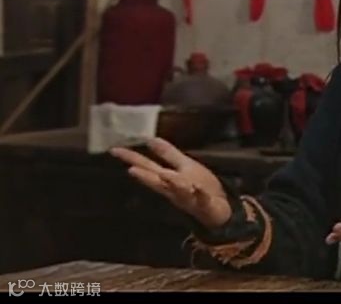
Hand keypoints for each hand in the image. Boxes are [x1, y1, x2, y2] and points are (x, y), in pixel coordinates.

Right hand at [109, 138, 231, 229]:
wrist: (218, 210)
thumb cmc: (198, 186)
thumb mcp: (183, 166)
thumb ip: (167, 154)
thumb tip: (150, 139)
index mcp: (168, 179)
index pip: (147, 167)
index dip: (132, 159)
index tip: (114, 150)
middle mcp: (174, 190)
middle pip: (158, 182)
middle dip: (145, 176)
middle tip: (130, 169)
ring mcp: (190, 198)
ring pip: (179, 192)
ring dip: (172, 184)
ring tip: (165, 176)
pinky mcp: (206, 204)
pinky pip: (202, 200)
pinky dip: (200, 195)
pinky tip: (197, 188)